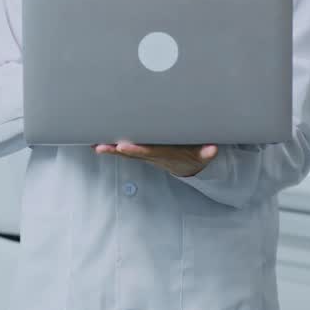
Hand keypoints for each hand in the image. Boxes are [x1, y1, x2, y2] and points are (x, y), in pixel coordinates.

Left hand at [95, 142, 217, 177]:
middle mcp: (152, 155)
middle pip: (132, 154)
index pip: (149, 151)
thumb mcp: (203, 154)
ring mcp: (146, 155)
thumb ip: (207, 152)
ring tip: (95, 146)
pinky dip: (111, 148)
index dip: (136, 150)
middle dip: (117, 151)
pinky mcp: (142, 152)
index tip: (123, 146)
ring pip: (126, 153)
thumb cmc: (194, 155)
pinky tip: (98, 144)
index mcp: (165, 154)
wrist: (188, 165)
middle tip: (102, 147)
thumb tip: (213, 150)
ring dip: (110, 150)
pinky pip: (125, 150)